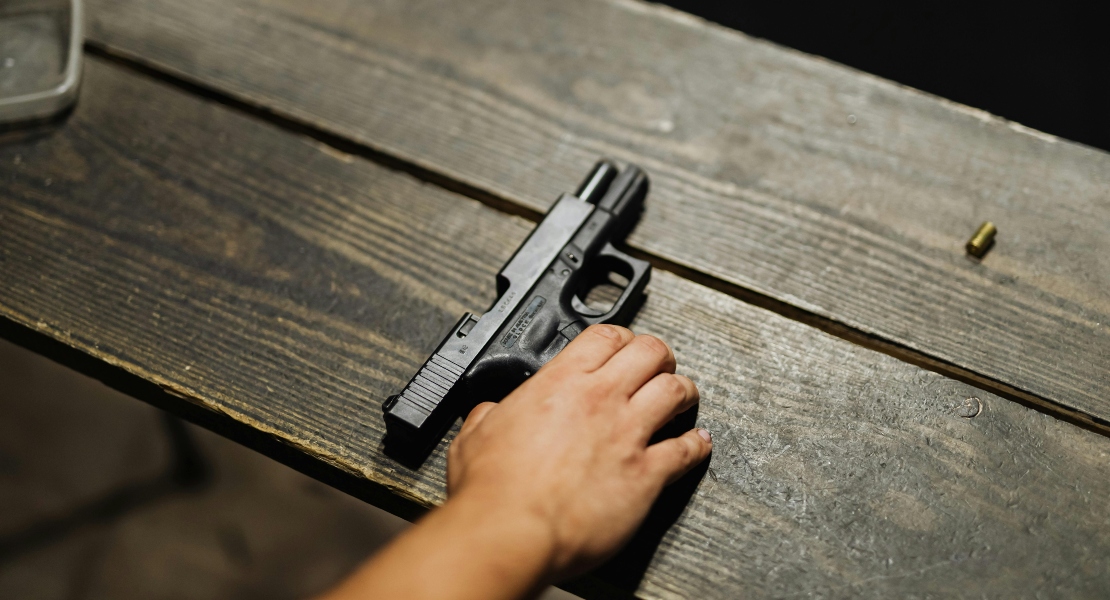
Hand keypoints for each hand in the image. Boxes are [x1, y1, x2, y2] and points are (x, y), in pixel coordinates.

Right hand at [447, 324, 711, 580]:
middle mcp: (600, 400)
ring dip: (683, 392)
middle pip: (652, 352)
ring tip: (683, 397)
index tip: (622, 347)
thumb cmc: (493, 490)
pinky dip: (697, 444)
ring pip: (676, 391)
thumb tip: (487, 413)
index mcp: (560, 383)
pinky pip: (686, 450)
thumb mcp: (475, 434)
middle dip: (659, 357)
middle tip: (658, 367)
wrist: (512, 531)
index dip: (620, 338)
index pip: (607, 336)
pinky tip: (698, 443)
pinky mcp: (646, 475)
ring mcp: (628, 435)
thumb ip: (490, 414)